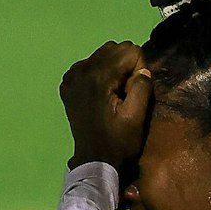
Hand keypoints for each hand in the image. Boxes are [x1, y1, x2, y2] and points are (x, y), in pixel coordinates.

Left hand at [60, 40, 152, 169]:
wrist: (94, 161)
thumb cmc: (119, 141)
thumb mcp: (138, 117)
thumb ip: (142, 87)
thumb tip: (143, 69)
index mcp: (98, 78)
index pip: (129, 51)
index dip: (138, 69)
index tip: (133, 91)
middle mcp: (81, 71)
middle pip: (114, 48)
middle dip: (125, 65)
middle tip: (125, 92)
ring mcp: (71, 77)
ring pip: (102, 53)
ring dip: (113, 67)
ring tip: (114, 92)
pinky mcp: (67, 84)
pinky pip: (89, 64)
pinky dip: (98, 72)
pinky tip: (101, 92)